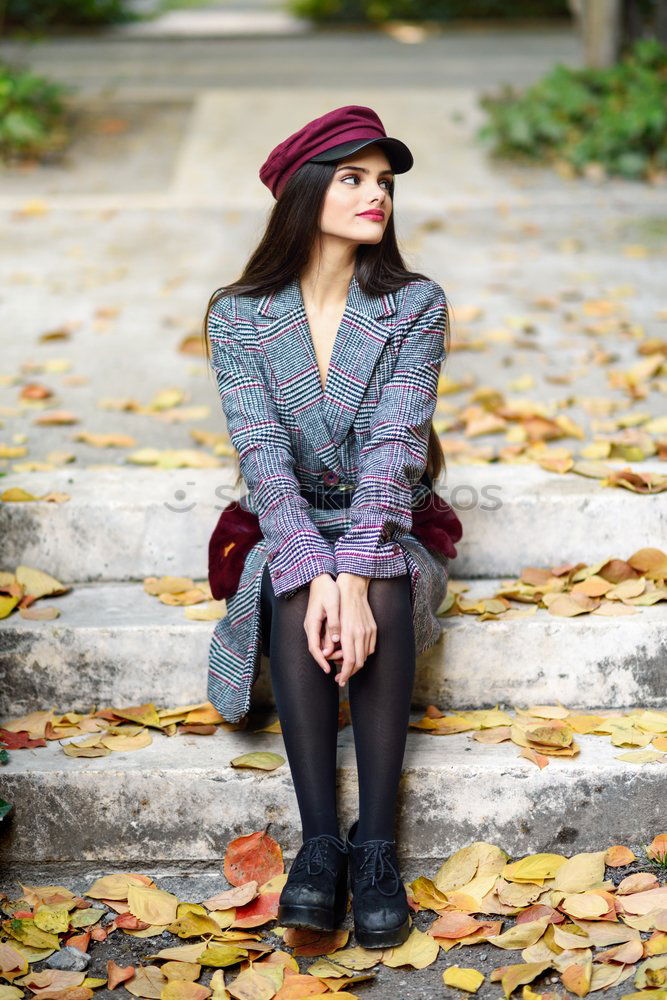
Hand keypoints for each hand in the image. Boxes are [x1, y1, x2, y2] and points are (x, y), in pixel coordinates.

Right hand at [303, 574, 341, 674]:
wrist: (321, 579)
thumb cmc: (328, 590)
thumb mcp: (332, 605)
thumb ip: (333, 623)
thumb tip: (335, 640)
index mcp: (312, 624)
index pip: (314, 648)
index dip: (321, 661)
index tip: (328, 670)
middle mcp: (311, 627)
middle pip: (318, 649)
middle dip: (330, 658)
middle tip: (344, 661)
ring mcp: (314, 626)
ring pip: (322, 645)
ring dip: (332, 652)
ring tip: (346, 655)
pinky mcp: (319, 624)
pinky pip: (325, 639)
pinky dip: (333, 645)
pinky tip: (343, 646)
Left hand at [331, 573, 376, 687]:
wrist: (353, 588)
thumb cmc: (338, 604)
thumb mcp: (330, 621)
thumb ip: (330, 639)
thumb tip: (328, 655)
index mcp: (349, 633)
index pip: (349, 661)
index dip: (344, 674)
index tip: (339, 681)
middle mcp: (361, 634)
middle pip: (358, 662)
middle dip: (349, 673)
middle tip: (340, 678)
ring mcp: (369, 631)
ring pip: (365, 656)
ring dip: (356, 664)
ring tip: (345, 666)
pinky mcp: (373, 628)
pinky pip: (370, 647)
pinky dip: (363, 654)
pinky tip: (355, 654)